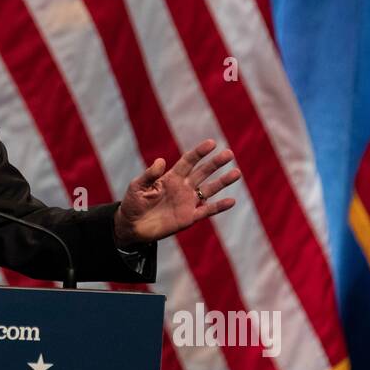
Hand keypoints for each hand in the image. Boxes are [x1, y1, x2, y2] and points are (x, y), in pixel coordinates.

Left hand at [112, 139, 239, 245]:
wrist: (132, 226)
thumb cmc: (133, 203)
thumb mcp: (137, 186)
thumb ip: (149, 174)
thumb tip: (161, 161)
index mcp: (171, 177)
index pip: (188, 161)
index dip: (199, 152)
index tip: (211, 143)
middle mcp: (183, 187)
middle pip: (202, 172)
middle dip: (215, 163)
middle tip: (229, 154)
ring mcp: (187, 202)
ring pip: (209, 189)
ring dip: (222, 182)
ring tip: (236, 173)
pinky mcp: (189, 217)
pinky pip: (207, 210)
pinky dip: (219, 206)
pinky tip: (232, 201)